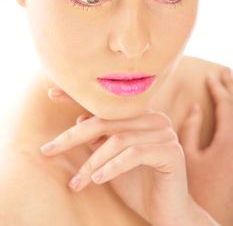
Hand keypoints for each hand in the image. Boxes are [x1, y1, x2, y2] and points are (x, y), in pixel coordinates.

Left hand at [41, 89, 219, 225]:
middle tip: (48, 150)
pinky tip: (97, 180)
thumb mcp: (110, 160)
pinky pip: (134, 155)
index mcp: (140, 115)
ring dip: (92, 162)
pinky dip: (112, 167)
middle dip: (73, 136)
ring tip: (76, 183)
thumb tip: (79, 119)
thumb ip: (99, 140)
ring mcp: (164, 132)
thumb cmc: (136, 184)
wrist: (167, 212)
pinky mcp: (171, 151)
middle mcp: (154, 118)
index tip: (52, 95)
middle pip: (107, 121)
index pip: (107, 104)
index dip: (78, 97)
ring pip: (118, 140)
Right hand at [179, 66, 232, 225]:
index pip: (226, 105)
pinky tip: (232, 112)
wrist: (213, 214)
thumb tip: (195, 108)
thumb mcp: (188, 156)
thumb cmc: (198, 186)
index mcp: (228, 139)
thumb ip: (190, 129)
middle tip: (225, 71)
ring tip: (232, 83)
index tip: (209, 76)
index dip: (216, 88)